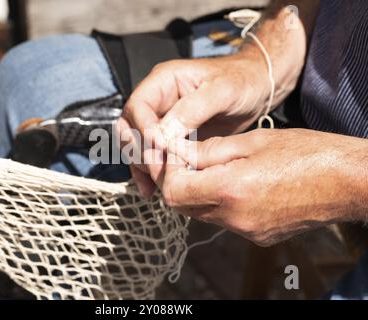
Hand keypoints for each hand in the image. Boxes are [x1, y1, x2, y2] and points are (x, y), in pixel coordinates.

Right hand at [117, 53, 269, 197]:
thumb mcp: (221, 90)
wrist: (257, 88)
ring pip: (136, 144)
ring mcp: (162, 119)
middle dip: (138, 150)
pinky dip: (150, 171)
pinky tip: (152, 189)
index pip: (137, 106)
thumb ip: (192, 109)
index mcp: (163, 80)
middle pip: (129, 127)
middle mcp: (157, 99)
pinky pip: (151, 155)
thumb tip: (162, 135)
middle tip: (156, 171)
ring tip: (153, 186)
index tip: (158, 149)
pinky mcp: (170, 137)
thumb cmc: (242, 81)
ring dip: (141, 165)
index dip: (143, 130)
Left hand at [162, 129, 367, 245]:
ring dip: (200, 192)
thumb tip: (178, 152)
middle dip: (179, 182)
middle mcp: (236, 218)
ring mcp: (248, 231)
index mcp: (232, 190)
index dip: (169, 172)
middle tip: (190, 158)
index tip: (175, 154)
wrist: (347, 181)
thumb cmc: (305, 152)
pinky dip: (221, 204)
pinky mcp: (259, 237)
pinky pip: (226, 221)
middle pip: (184, 206)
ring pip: (203, 214)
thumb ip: (209, 151)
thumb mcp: (253, 141)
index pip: (174, 191)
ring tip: (218, 168)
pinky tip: (239, 184)